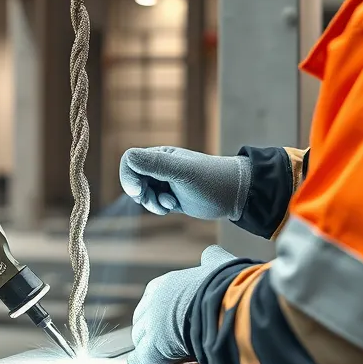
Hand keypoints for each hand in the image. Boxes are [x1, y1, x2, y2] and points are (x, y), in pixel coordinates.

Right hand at [119, 146, 250, 219]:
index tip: (140, 191)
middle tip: (157, 201)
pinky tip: (175, 207)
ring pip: (143, 194)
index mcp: (161, 155)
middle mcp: (160, 167)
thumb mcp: (183, 172)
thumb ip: (156, 164)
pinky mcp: (172, 197)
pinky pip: (154, 203)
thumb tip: (128, 157)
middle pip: (133, 180)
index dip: (128, 177)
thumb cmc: (212, 180)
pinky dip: (160, 208)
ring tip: (170, 205)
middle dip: (141, 194)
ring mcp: (166, 182)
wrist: (235, 195)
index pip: (130, 161)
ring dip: (152, 203)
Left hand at [128, 245, 238, 363]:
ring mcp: (151, 325)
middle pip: (142, 317)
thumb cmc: (227, 287)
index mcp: (167, 283)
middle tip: (164, 337)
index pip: (152, 296)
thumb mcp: (219, 265)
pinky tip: (148, 363)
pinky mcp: (153, 348)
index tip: (168, 316)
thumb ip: (212, 259)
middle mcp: (154, 301)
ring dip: (148, 345)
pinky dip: (144, 360)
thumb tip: (211, 253)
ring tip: (162, 352)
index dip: (159, 308)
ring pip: (140, 337)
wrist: (226, 307)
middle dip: (151, 327)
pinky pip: (142, 357)